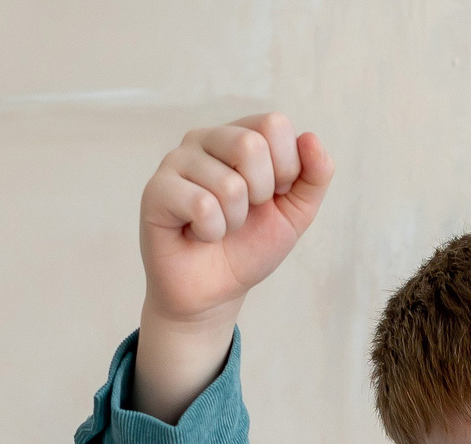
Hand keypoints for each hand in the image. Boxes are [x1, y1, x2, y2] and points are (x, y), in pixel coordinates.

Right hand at [132, 113, 334, 422]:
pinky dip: (212, 231)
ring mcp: (176, 161)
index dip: (287, 168)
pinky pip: (202, 206)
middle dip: (261, 194)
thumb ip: (314, 176)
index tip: (273, 195)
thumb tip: (311, 137)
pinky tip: (198, 233)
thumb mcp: (295, 213)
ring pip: (229, 184)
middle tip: (245, 213)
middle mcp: (204, 139)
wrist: (215, 291)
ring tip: (219, 226)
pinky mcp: (156, 190)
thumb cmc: (250, 246)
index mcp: (238, 135)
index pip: (274, 124)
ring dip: (235, 220)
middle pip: (250, 145)